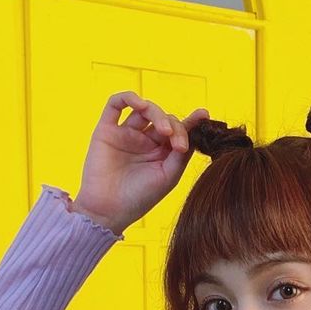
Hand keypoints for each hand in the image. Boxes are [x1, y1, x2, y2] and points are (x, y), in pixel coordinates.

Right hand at [71, 92, 210, 234]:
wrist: (109, 210)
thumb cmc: (140, 198)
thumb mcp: (169, 175)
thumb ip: (182, 153)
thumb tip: (196, 129)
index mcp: (161, 153)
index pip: (178, 131)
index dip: (191, 122)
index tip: (204, 114)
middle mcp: (144, 141)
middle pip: (164, 119)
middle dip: (175, 127)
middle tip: (178, 145)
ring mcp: (125, 134)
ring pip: (144, 110)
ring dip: (157, 114)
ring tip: (164, 131)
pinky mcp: (106, 130)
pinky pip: (115, 104)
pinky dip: (129, 98)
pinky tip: (140, 105)